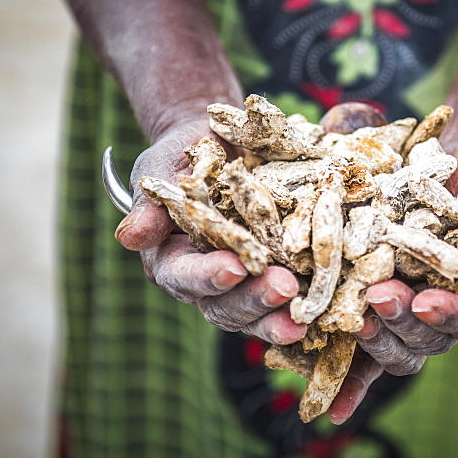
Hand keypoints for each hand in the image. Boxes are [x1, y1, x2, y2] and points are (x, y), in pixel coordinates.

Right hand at [113, 119, 306, 344]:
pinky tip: (329, 307)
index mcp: (172, 261)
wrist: (222, 141)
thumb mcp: (160, 170)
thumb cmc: (183, 154)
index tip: (234, 267)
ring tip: (306, 313)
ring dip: (282, 316)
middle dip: (254, 300)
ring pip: (259, 313)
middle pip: (225, 307)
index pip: (184, 277)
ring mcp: (246, 284)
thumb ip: (149, 204)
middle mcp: (208, 282)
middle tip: (283, 289)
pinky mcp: (278, 275)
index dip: (208, 276)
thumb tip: (128, 236)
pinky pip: (292, 300)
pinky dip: (309, 306)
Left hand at [328, 144, 457, 422]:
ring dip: (373, 340)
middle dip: (402, 323)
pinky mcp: (375, 308)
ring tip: (350, 314)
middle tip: (379, 297)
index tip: (429, 303)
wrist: (446, 168)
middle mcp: (448, 316)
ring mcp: (408, 315)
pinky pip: (360, 353)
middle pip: (427, 340)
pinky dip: (346, 379)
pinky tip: (330, 406)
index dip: (453, 317)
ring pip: (394, 349)